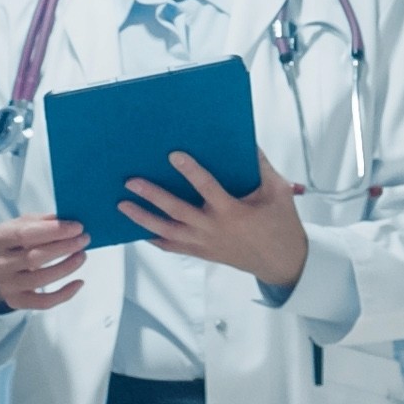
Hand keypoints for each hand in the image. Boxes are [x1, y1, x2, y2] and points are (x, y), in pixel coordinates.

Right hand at [0, 214, 93, 311]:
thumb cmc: (15, 243)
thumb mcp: (21, 225)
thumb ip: (42, 221)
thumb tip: (69, 222)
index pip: (26, 234)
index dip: (54, 231)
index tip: (77, 227)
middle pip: (34, 258)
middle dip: (64, 247)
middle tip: (84, 239)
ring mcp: (6, 285)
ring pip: (41, 280)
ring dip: (67, 267)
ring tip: (82, 256)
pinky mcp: (16, 301)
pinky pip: (44, 302)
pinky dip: (65, 294)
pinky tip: (79, 282)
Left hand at [115, 151, 309, 292]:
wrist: (281, 262)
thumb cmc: (281, 224)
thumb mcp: (277, 191)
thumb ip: (260, 166)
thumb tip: (245, 141)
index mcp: (232, 212)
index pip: (207, 188)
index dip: (190, 171)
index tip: (173, 154)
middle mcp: (213, 229)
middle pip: (176, 211)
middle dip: (152, 195)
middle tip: (131, 181)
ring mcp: (204, 244)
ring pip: (167, 232)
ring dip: (142, 218)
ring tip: (122, 205)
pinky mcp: (201, 252)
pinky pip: (172, 247)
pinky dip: (153, 238)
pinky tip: (137, 229)